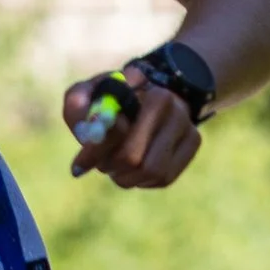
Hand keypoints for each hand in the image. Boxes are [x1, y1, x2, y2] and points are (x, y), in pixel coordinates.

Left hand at [62, 65, 202, 189]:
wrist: (145, 90)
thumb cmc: (109, 96)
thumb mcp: (88, 93)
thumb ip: (78, 106)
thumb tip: (88, 134)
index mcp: (154, 95)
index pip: (121, 134)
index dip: (95, 152)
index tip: (79, 165)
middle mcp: (177, 111)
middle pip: (135, 159)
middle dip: (111, 166)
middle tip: (101, 165)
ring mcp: (189, 130)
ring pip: (152, 173)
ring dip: (126, 176)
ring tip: (116, 166)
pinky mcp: (192, 147)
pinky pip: (164, 178)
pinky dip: (142, 179)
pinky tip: (133, 168)